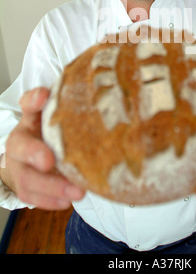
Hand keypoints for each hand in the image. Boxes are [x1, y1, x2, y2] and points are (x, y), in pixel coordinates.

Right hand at [2, 87, 84, 209]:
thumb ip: (67, 104)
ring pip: (27, 178)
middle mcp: (20, 142)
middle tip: (50, 160)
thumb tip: (77, 92)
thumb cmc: (55, 132)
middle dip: (34, 154)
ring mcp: (20, 166)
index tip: (43, 97)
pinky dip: (50, 201)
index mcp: (30, 118)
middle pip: (21, 147)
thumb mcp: (60, 116)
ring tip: (76, 192)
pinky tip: (67, 201)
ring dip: (50, 187)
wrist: (39, 154)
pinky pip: (33, 197)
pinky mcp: (26, 187)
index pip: (29, 104)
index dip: (34, 100)